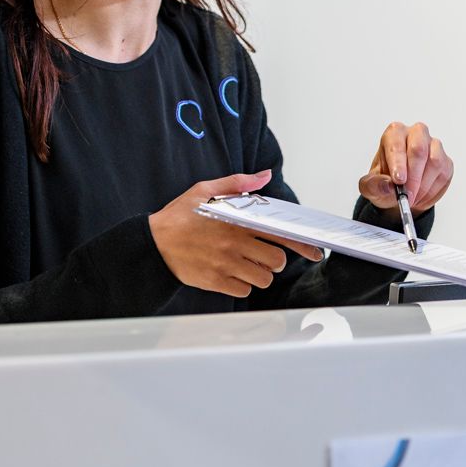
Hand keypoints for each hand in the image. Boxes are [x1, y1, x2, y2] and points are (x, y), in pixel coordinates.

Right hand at [149, 171, 322, 298]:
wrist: (151, 244)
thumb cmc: (180, 216)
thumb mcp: (205, 189)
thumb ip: (238, 183)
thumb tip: (265, 176)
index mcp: (237, 220)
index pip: (280, 234)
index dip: (302, 245)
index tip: (314, 251)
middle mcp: (234, 243)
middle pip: (276, 261)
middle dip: (275, 260)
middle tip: (265, 255)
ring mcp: (225, 264)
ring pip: (263, 278)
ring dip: (260, 274)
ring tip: (247, 265)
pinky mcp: (214, 282)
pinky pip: (243, 290)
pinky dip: (243, 285)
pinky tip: (232, 275)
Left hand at [358, 121, 452, 212]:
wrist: (399, 190)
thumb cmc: (384, 181)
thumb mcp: (370, 187)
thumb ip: (375, 185)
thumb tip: (388, 185)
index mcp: (394, 133)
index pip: (397, 144)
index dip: (398, 163)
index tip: (399, 180)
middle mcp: (416, 134)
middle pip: (419, 149)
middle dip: (413, 176)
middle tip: (407, 195)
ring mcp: (433, 146)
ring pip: (435, 162)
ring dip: (423, 186)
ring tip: (412, 198)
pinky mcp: (445, 161)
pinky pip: (444, 175)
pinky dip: (432, 191)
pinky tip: (421, 197)